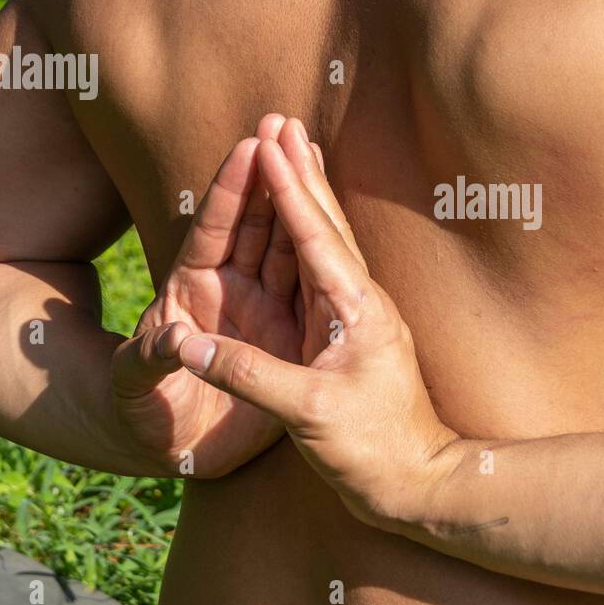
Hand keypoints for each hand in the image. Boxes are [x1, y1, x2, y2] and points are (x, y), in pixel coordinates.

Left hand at [110, 114, 307, 477]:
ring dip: (301, 202)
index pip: (215, 229)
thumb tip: (171, 339)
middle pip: (256, 224)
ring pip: (289, 247)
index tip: (250, 146)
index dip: (232, 190)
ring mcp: (263, 312)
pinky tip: (346, 227)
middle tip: (286, 122)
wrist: (170, 452)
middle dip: (271, 174)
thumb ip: (149, 361)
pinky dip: (326, 257)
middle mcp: (231, 290)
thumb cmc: (140, 413)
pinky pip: (312, 291)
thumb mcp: (134, 387)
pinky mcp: (289, 341)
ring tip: (316, 152)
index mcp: (191, 289)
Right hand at [175, 120, 459, 525]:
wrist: (418, 483)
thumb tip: (185, 346)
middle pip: (325, 224)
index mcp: (355, 310)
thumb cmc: (372, 451)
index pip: (315, 238)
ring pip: (326, 241)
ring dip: (306, 193)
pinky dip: (306, 234)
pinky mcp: (350, 333)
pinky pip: (321, 270)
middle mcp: (361, 301)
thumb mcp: (308, 414)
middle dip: (299, 172)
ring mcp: (358, 315)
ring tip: (291, 150)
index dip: (290, 189)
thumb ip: (248, 375)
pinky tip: (302, 223)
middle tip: (280, 121)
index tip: (270, 143)